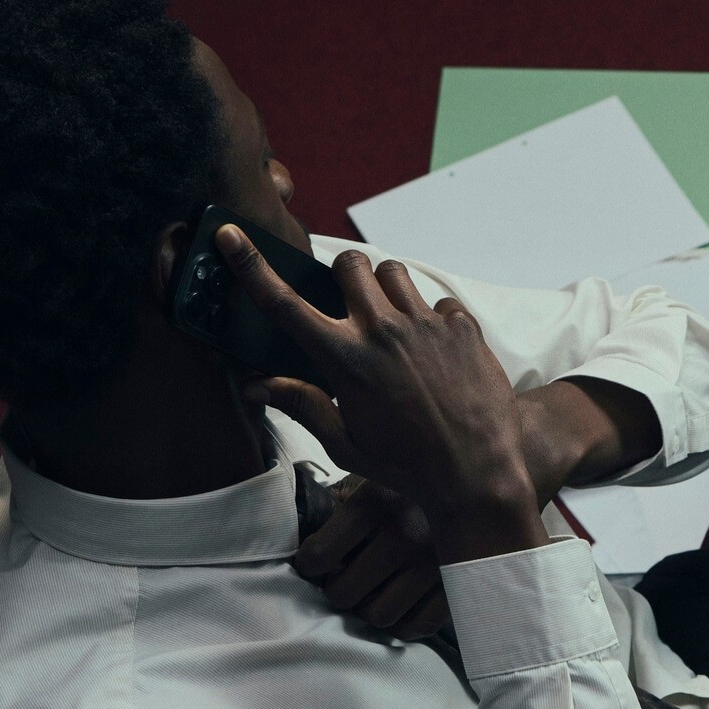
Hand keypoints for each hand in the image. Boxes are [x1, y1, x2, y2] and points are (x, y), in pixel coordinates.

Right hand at [217, 227, 549, 560]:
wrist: (476, 473)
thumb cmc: (406, 465)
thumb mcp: (345, 442)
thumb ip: (302, 404)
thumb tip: (255, 385)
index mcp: (344, 359)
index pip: (284, 303)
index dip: (251, 265)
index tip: (231, 234)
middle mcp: (382, 331)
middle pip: (349, 264)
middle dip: (345, 276)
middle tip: (351, 304)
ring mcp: (425, 325)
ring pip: (394, 272)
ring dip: (387, 290)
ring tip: (395, 326)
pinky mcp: (463, 327)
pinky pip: (440, 301)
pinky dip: (433, 318)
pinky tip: (436, 351)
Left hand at [296, 475, 453, 641]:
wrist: (483, 482)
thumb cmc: (417, 483)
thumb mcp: (376, 474)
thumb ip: (341, 498)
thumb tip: (304, 528)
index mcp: (375, 502)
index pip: (318, 556)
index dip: (310, 565)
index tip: (316, 564)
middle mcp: (404, 535)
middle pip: (343, 593)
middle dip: (339, 588)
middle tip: (346, 579)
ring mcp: (434, 564)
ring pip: (378, 616)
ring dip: (371, 608)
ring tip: (375, 591)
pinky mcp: (458, 585)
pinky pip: (418, 626)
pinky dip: (403, 623)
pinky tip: (402, 603)